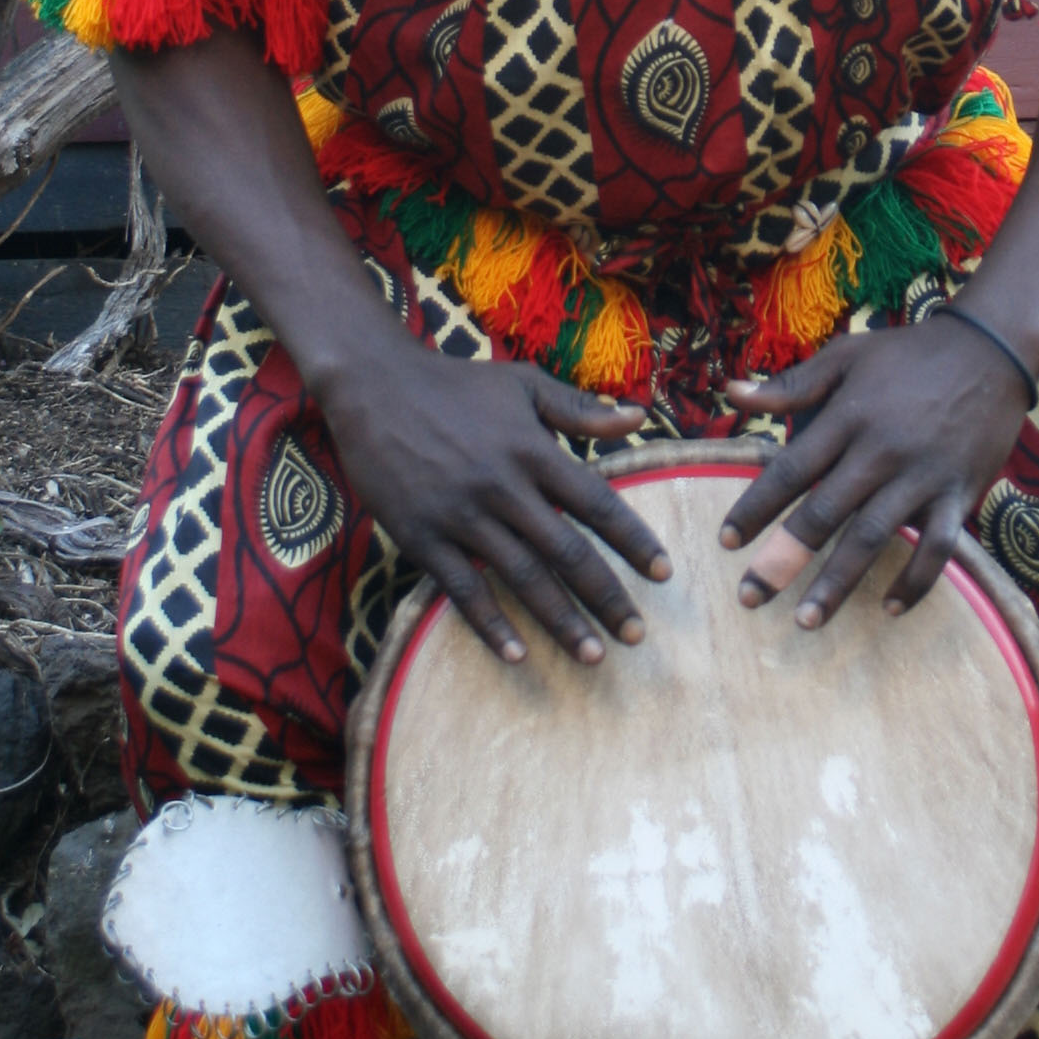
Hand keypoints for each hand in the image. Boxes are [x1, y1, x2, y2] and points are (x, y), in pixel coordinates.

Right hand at [320, 341, 663, 667]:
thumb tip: (640, 417)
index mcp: (532, 450)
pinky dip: (491, 625)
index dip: (633, 541)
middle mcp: (502, 487)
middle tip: (637, 636)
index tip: (665, 574)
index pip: (597, 504)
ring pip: (522, 578)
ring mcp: (461, 515)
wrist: (373, 386)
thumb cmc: (455, 384)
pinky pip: (462, 590)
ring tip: (593, 655)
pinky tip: (518, 654)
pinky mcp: (422, 536)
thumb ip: (579, 408)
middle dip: (606, 597)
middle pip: (566, 552)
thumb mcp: (521, 383)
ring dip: (561, 620)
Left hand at [718, 316, 1033, 627]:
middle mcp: (881, 451)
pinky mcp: (959, 494)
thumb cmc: (909, 355)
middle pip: (825, 513)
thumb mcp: (846, 357)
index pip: (791, 470)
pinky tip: (891, 608)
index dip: (756, 507)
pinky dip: (916, 580)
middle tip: (750, 597)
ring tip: (806, 620)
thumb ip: (790, 385)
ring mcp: (922, 476)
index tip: (726, 542)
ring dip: (839, 582)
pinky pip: (938, 547)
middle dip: (784, 558)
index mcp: (847, 417)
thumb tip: (730, 393)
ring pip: (874, 537)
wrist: (990, 351)